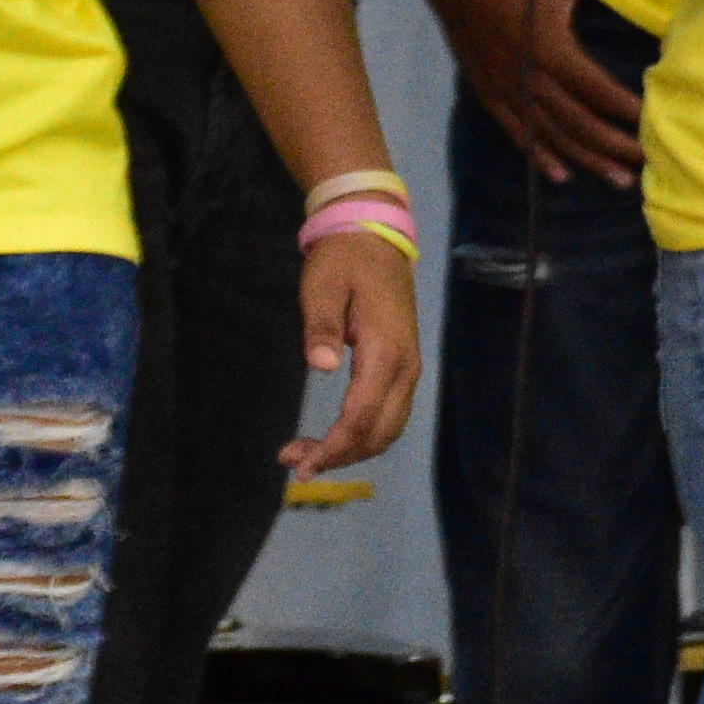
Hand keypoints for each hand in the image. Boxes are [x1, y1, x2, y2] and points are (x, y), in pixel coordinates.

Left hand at [283, 225, 422, 471]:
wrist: (376, 238)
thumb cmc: (343, 260)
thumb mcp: (322, 287)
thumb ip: (321, 327)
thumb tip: (321, 366)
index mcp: (386, 350)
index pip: (361, 416)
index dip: (333, 447)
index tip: (300, 463)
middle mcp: (405, 366)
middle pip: (378, 433)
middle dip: (339, 456)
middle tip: (295, 464)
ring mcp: (408, 368)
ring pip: (388, 429)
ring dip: (352, 450)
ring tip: (309, 456)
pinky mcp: (403, 367)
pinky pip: (390, 415)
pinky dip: (364, 435)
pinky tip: (336, 438)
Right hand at [408, 0, 640, 187]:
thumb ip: (593, 7)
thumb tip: (634, 12)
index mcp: (550, 49)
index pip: (598, 91)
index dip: (627, 111)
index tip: (654, 124)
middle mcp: (527, 76)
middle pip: (579, 123)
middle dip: (615, 147)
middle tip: (646, 164)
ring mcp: (503, 86)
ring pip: (550, 134)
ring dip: (586, 159)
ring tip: (617, 179)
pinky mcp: (485, 88)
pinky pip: (514, 129)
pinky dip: (539, 154)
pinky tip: (560, 174)